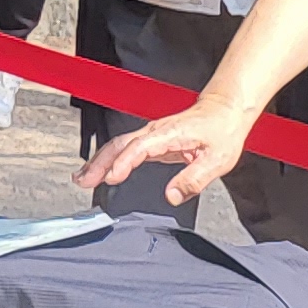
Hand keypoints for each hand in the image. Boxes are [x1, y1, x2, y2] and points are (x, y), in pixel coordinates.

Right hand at [77, 97, 256, 209]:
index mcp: (168, 134)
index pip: (138, 148)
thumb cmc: (222, 131)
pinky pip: (125, 149)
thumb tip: (171, 196)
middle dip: (99, 163)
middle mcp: (155, 132)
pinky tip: (103, 170)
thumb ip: (193, 180)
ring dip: (99, 161)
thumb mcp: (216, 160)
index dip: (123, 163)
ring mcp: (152, 135)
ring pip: (118, 145)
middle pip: (119, 145)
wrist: (225, 111)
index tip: (111, 178)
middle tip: (83, 181)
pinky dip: (110, 159)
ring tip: (83, 178)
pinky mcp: (153, 140)